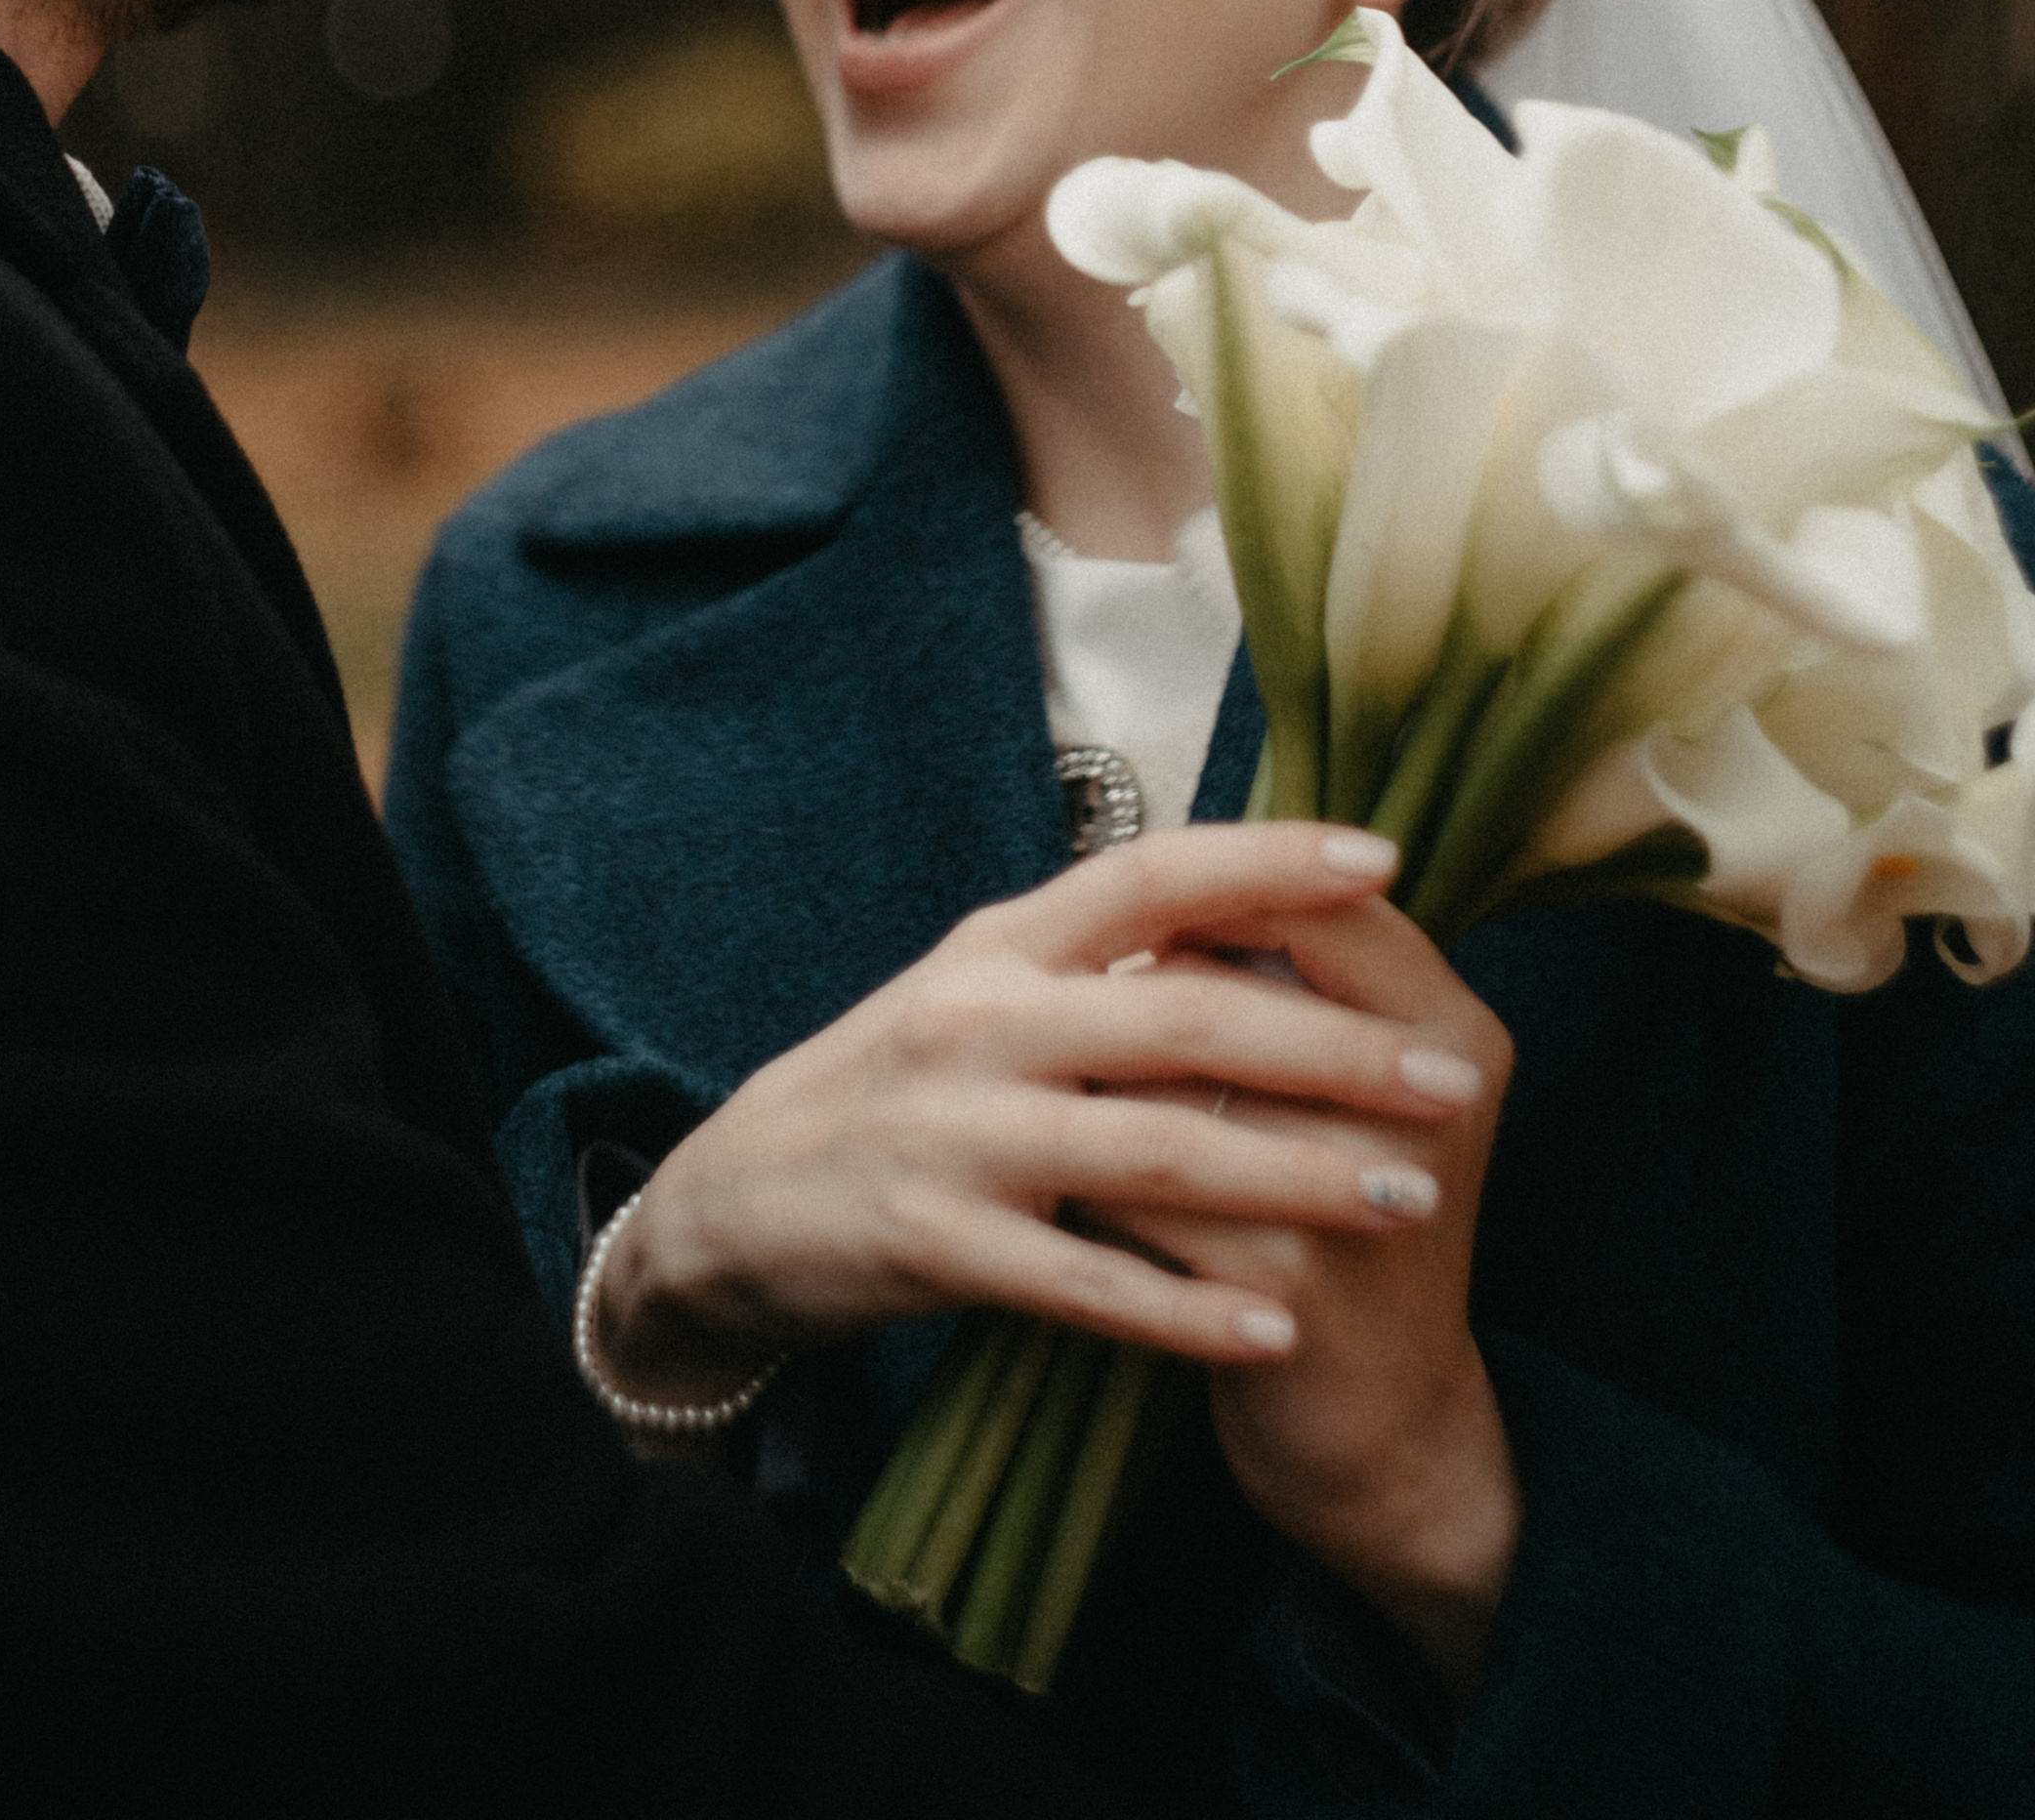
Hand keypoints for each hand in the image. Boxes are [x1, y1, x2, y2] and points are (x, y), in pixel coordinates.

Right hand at [589, 823, 1485, 1409]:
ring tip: (1413, 1201)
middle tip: (1454, 1079)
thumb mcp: (981, 988)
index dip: (1267, 858)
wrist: (731, 1204)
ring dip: (1297, 1177)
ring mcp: (958, 1131)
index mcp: (1005, 941)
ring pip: (1157, 1151)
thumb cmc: (896, 1086)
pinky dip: (1186, 1308)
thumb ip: (1097, 955)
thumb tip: (1248, 906)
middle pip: (1186, 1016)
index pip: (1152, 871)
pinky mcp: (936, 1242)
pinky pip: (1087, 1282)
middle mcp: (982, 1017)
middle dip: (1335, 1050)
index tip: (1384, 858)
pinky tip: (1277, 1326)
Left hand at [1108, 901, 1517, 1701]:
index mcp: (1455, 1025)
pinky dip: (1094, 1187)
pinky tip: (1062, 1189)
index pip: (1322, 904)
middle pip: (1251, 989)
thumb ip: (1290, 976)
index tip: (1144, 917)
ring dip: (1105, 1090)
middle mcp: (1438, 1097)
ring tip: (1050, 1089)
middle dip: (1148, 989)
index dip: (1217, 895)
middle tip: (1081, 996)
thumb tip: (1155, 875)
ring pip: (1185, 1094)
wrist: (1378, 1422)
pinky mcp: (1296, 1284)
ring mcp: (1367, 1194)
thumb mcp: (1351, 1087)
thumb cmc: (1335, 1214)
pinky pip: (1151, 1200)